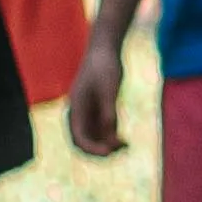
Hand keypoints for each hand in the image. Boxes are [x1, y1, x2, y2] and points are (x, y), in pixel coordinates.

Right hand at [66, 42, 128, 158]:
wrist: (105, 49)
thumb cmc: (105, 66)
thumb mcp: (109, 88)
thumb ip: (108, 111)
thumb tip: (110, 135)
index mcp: (75, 109)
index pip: (78, 138)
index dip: (92, 149)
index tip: (110, 152)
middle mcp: (79, 114)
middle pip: (84, 142)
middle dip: (100, 151)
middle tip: (120, 151)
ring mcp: (88, 113)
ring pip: (94, 139)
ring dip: (107, 146)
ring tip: (126, 147)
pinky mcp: (98, 110)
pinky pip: (102, 131)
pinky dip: (111, 139)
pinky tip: (126, 141)